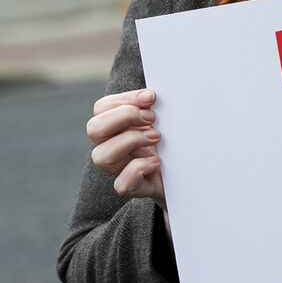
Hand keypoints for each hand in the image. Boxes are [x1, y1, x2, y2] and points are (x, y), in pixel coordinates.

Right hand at [87, 89, 166, 208]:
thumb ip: (154, 108)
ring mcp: (118, 168)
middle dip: (124, 117)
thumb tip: (153, 95)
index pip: (102, 107)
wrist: (186, 174)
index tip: (151, 97)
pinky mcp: (132, 187)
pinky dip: (138, 169)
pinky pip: (121, 184)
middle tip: (152, 118)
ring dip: (130, 140)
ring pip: (101, 156)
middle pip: (94, 128)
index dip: (124, 99)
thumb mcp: (164, 121)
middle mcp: (110, 146)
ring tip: (157, 137)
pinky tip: (156, 162)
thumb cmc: (171, 142)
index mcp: (115, 126)